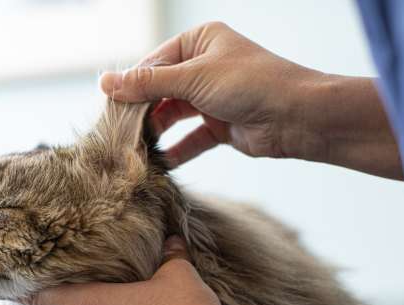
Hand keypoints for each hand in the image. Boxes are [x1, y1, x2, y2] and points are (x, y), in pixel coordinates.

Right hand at [100, 22, 325, 164]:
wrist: (298, 117)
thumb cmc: (251, 84)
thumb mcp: (194, 78)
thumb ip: (149, 83)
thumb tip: (105, 82)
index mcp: (199, 42)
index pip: (153, 64)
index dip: (130, 86)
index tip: (109, 110)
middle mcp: (205, 67)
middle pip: (161, 91)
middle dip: (142, 113)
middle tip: (119, 135)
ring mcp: (213, 98)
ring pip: (174, 116)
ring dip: (157, 134)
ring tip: (136, 152)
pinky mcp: (221, 126)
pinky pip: (192, 139)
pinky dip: (178, 151)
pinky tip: (162, 164)